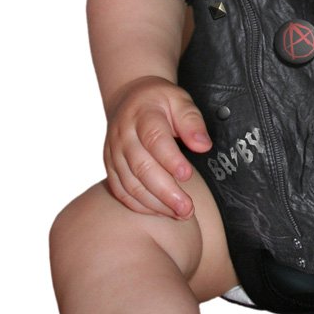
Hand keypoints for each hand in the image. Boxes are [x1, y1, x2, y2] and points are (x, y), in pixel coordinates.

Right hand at [103, 76, 212, 217]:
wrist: (129, 98)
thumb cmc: (160, 101)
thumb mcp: (180, 100)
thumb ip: (192, 121)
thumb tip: (203, 146)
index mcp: (143, 115)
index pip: (154, 139)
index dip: (170, 159)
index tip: (187, 175)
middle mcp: (124, 135)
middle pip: (141, 167)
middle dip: (165, 192)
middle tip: (187, 208)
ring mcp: (114, 153)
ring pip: (130, 184)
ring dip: (155, 204)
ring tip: (179, 214)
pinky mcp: (111, 167)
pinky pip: (121, 191)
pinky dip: (139, 205)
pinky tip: (160, 212)